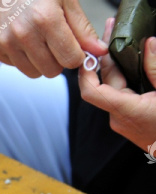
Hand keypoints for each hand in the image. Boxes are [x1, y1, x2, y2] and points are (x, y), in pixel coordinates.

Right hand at [0, 0, 106, 77]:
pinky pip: (15, 66)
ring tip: (39, 40)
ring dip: (40, 61)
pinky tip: (22, 38)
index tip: (74, 46)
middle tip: (56, 42)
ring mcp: (5, 41)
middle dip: (58, 60)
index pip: (70, 59)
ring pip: (33, 73)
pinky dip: (22, 56)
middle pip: (52, 71)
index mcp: (46, 19)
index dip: (76, 54)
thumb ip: (82, 29)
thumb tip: (98, 52)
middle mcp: (22, 33)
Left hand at [80, 19, 155, 150]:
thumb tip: (150, 44)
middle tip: (110, 31)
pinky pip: (118, 96)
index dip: (85, 73)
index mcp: (127, 111)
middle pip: (103, 84)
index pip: (92, 93)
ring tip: (119, 42)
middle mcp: (118, 118)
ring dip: (114, 67)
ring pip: (111, 89)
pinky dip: (122, 79)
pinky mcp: (126, 120)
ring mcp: (121, 121)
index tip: (88, 54)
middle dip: (105, 58)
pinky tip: (129, 63)